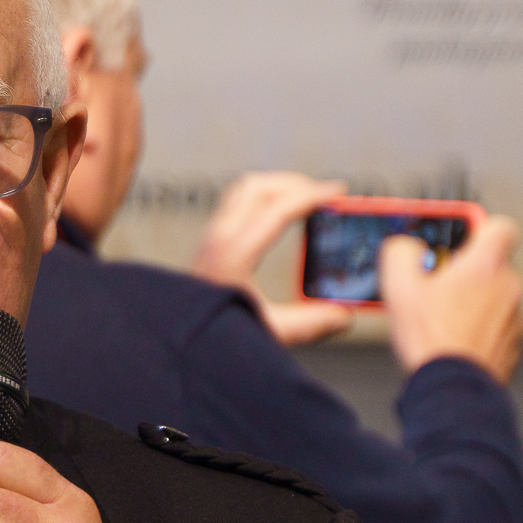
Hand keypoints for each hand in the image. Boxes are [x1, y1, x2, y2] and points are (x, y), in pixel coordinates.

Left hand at [190, 171, 353, 347]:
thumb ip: (309, 323)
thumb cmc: (216, 334)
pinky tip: (280, 214)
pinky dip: (262, 197)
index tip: (339, 190)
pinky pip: (237, 201)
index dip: (312, 194)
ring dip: (277, 186)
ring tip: (306, 200)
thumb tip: (345, 316)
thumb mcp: (268, 332)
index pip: (278, 208)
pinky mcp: (210, 240)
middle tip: (325, 196)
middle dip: (297, 184)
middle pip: (260, 186)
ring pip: (245, 188)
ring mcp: (211, 235)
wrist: (177, 337)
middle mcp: (219, 237)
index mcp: (234, 254)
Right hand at [380, 216, 522, 385]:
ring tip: (443, 322)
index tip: (459, 240)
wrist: (453, 389)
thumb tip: (406, 247)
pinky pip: (497, 327)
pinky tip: (455, 343)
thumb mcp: (399, 288)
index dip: (478, 230)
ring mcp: (516, 318)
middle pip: (492, 266)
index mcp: (486, 265)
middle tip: (438, 290)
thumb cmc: (432, 341)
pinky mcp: (514, 346)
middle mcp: (509, 287)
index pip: (499, 226)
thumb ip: (401, 253)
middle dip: (467, 275)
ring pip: (495, 299)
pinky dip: (480, 331)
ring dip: (474, 305)